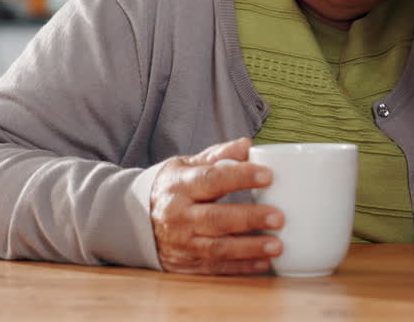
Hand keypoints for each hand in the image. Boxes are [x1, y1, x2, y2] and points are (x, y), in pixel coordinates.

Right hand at [150, 137, 283, 274]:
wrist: (134, 218)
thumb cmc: (174, 186)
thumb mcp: (188, 165)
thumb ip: (219, 155)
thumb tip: (246, 145)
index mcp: (180, 186)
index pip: (212, 180)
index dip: (241, 177)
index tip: (269, 175)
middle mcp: (177, 216)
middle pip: (215, 218)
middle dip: (249, 219)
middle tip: (279, 217)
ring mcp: (180, 242)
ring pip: (216, 248)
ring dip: (249, 248)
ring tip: (277, 245)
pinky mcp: (184, 263)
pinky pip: (214, 267)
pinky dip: (240, 267)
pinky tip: (263, 263)